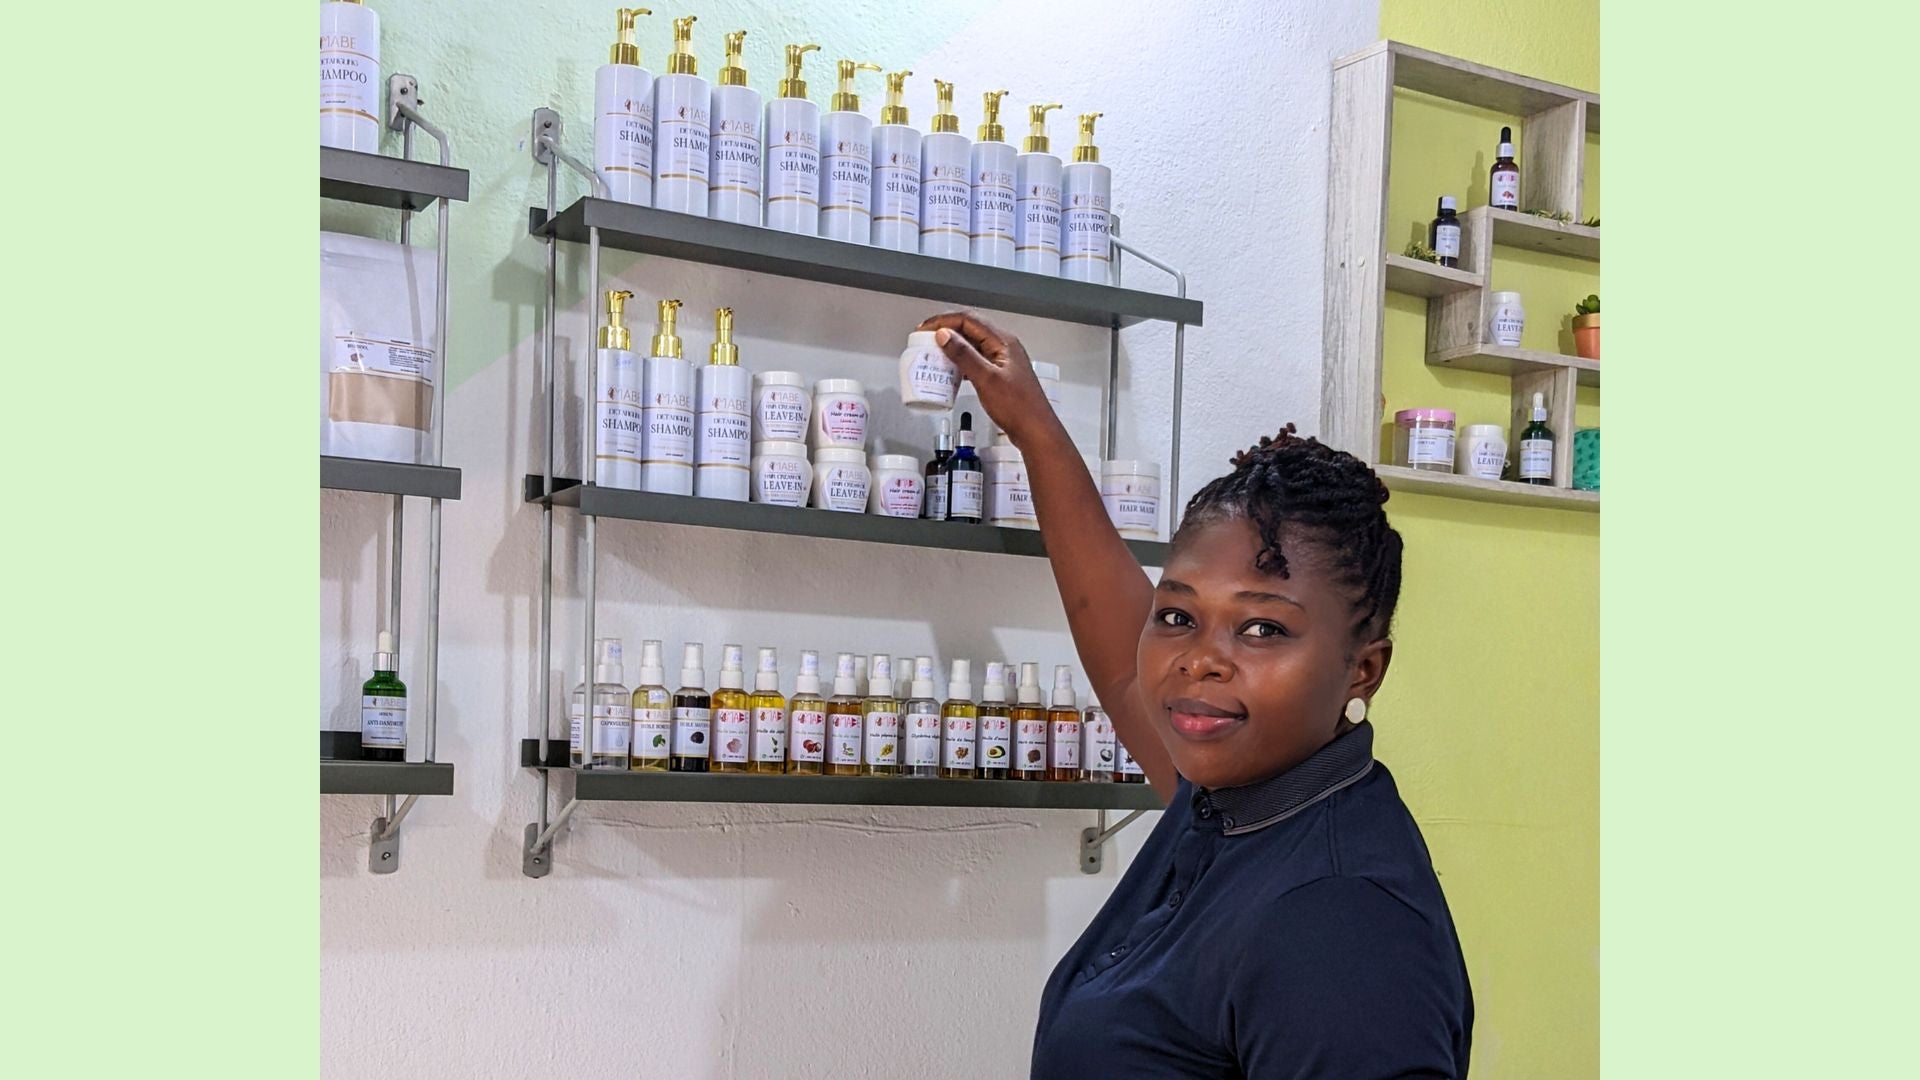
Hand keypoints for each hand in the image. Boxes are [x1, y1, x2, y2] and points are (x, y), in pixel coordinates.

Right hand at [916, 311, 1063, 448]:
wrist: (1035, 431)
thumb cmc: (1019, 407)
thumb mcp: (986, 379)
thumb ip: (964, 355)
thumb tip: (945, 336)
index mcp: (1003, 342)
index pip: (968, 319)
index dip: (944, 321)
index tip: (925, 329)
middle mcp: (1004, 347)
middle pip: (970, 329)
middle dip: (946, 332)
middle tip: (925, 340)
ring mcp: (1002, 361)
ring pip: (972, 345)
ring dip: (952, 348)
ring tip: (934, 355)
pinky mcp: (999, 375)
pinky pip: (976, 361)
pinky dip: (960, 363)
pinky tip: (951, 372)